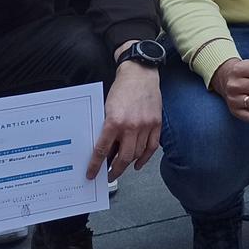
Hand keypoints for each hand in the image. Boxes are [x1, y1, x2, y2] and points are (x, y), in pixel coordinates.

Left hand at [89, 62, 161, 179]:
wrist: (140, 73)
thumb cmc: (122, 89)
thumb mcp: (106, 109)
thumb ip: (106, 129)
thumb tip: (104, 150)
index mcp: (114, 122)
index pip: (102, 151)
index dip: (96, 166)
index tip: (92, 174)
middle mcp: (131, 126)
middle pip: (124, 158)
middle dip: (115, 170)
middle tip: (109, 175)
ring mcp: (146, 125)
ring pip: (138, 154)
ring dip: (129, 164)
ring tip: (121, 167)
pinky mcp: (157, 123)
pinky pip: (152, 147)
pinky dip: (145, 158)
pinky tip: (138, 163)